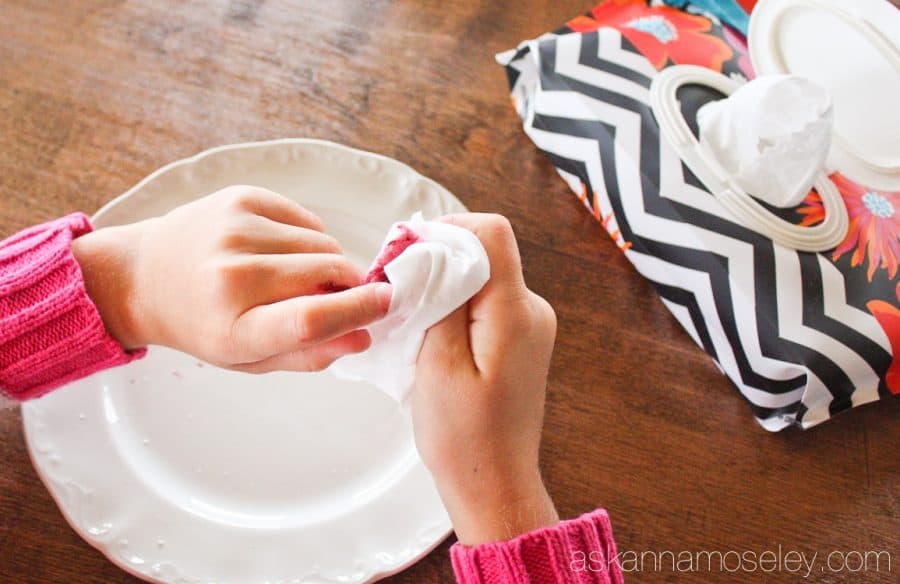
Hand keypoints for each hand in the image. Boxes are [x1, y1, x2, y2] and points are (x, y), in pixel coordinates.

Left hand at [72, 185, 391, 371]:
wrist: (143, 276)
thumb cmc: (203, 325)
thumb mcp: (249, 359)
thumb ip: (309, 354)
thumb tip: (364, 335)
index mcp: (232, 327)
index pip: (311, 318)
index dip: (359, 310)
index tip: (386, 304)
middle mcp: (232, 274)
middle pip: (329, 274)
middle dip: (348, 286)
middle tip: (338, 297)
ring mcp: (235, 230)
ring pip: (324, 244)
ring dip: (326, 264)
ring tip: (294, 277)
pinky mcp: (241, 199)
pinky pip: (307, 221)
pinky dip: (308, 240)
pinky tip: (280, 253)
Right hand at [412, 213, 558, 544]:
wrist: (493, 483)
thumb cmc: (464, 437)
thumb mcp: (437, 364)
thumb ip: (440, 299)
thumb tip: (434, 250)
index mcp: (515, 313)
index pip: (491, 233)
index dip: (447, 229)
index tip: (408, 251)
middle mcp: (531, 310)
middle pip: (485, 252)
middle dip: (438, 260)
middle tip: (399, 292)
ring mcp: (529, 325)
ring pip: (482, 277)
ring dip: (443, 287)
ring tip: (413, 324)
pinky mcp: (518, 339)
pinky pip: (485, 302)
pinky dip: (455, 307)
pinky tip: (432, 338)